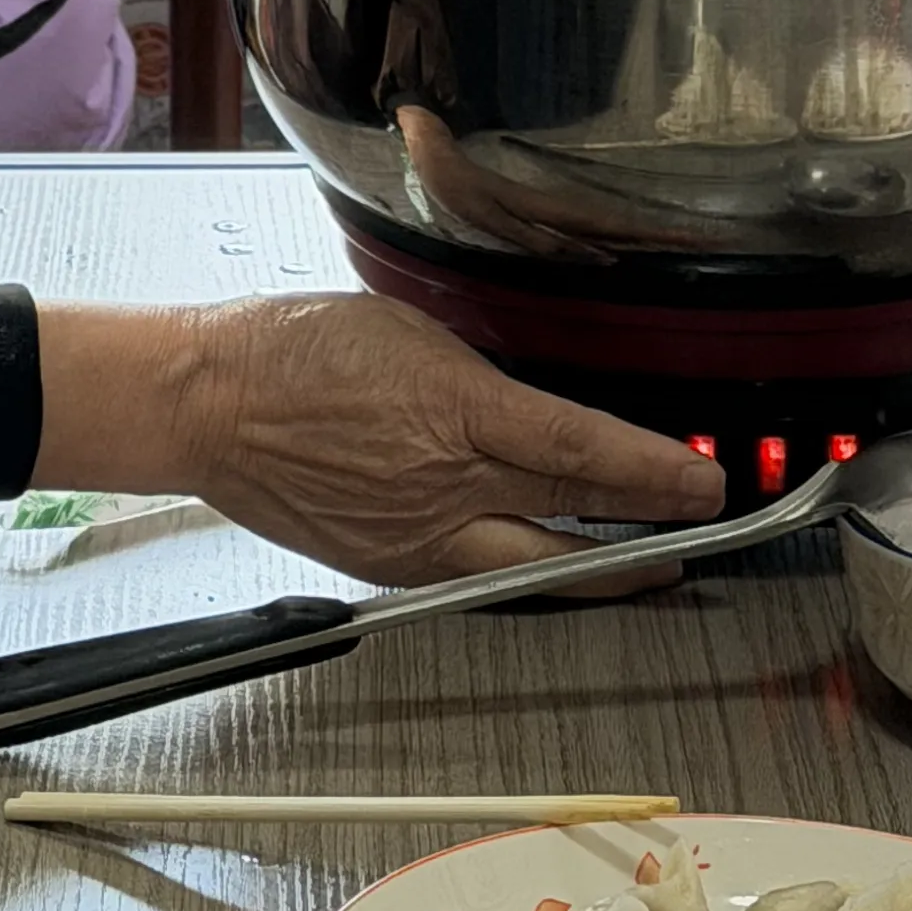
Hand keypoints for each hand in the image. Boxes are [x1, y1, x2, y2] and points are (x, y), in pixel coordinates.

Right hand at [42, 293, 720, 587]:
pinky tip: (556, 566)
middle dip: (649, 532)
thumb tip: (548, 403)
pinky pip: (476, 577)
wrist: (206, 404)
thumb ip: (488, 377)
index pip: (579, 451)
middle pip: (570, 521)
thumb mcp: (415, 332)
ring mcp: (413, 538)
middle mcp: (440, 486)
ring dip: (597, 569)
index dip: (652, 473)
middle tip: (704, 528)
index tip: (705, 482)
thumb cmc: (296, 350)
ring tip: (650, 563)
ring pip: (530, 567)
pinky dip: (525, 573)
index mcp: (453, 412)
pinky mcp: (389, 566)